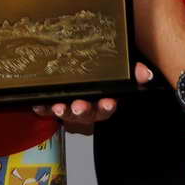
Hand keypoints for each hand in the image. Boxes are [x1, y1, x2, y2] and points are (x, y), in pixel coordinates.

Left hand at [34, 63, 152, 134]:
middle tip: (79, 106)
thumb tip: (146, 74)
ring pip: (66, 114)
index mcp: (103, 101)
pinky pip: (46, 109)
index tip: (108, 102)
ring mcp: (69, 108)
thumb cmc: (101, 75)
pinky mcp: (52, 106)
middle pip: (86, 113)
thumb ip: (134, 71)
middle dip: (82, 111)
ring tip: (59, 105)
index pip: (107, 107)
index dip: (107, 106)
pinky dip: (42, 107)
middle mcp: (87, 107)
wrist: (80, 76)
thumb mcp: (119, 71)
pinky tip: (38, 102)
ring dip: (63, 111)